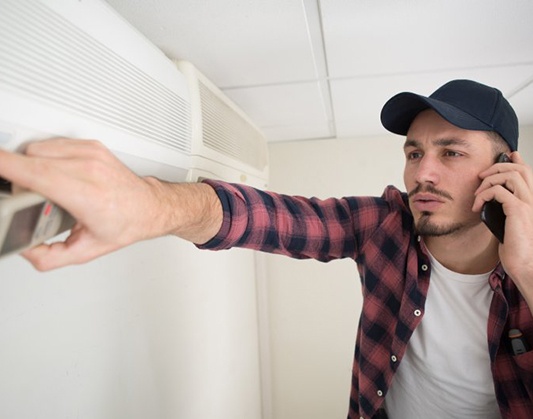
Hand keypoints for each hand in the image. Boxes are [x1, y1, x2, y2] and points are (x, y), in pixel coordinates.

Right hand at [0, 138, 168, 269]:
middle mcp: (90, 169)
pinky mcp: (91, 145)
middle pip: (31, 160)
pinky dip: (47, 158)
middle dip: (16, 176)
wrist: (149, 206)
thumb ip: (49, 256)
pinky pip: (53, 144)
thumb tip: (25, 249)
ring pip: (39, 149)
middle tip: (26, 197)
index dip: (8, 166)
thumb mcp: (86, 250)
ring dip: (31, 166)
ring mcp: (91, 154)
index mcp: (88, 196)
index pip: (38, 174)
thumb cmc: (125, 223)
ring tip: (45, 188)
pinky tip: (57, 175)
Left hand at [474, 152, 532, 304]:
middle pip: (520, 169)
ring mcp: (528, 204)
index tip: (508, 155)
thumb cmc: (515, 249)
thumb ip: (503, 209)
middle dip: (497, 167)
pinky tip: (477, 206)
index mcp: (532, 202)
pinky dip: (484, 195)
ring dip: (488, 181)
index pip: (528, 173)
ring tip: (477, 195)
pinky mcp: (519, 211)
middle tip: (481, 177)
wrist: (524, 264)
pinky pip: (499, 191)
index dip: (517, 161)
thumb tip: (488, 201)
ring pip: (510, 175)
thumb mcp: (507, 224)